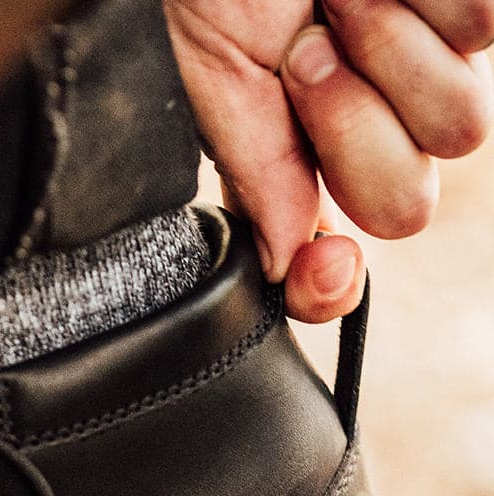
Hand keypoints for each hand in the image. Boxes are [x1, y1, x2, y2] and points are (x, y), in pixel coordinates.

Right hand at [165, 0, 493, 322]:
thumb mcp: (215, 80)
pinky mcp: (478, 9)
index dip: (333, 283)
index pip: (336, 264)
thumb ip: (256, 171)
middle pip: (407, 204)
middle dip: (348, 128)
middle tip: (306, 54)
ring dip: (387, 53)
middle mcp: (381, 122)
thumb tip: (284, 261)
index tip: (324, 264)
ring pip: (460, 129)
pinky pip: (484, 30)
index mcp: (309, 155)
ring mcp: (439, 64)